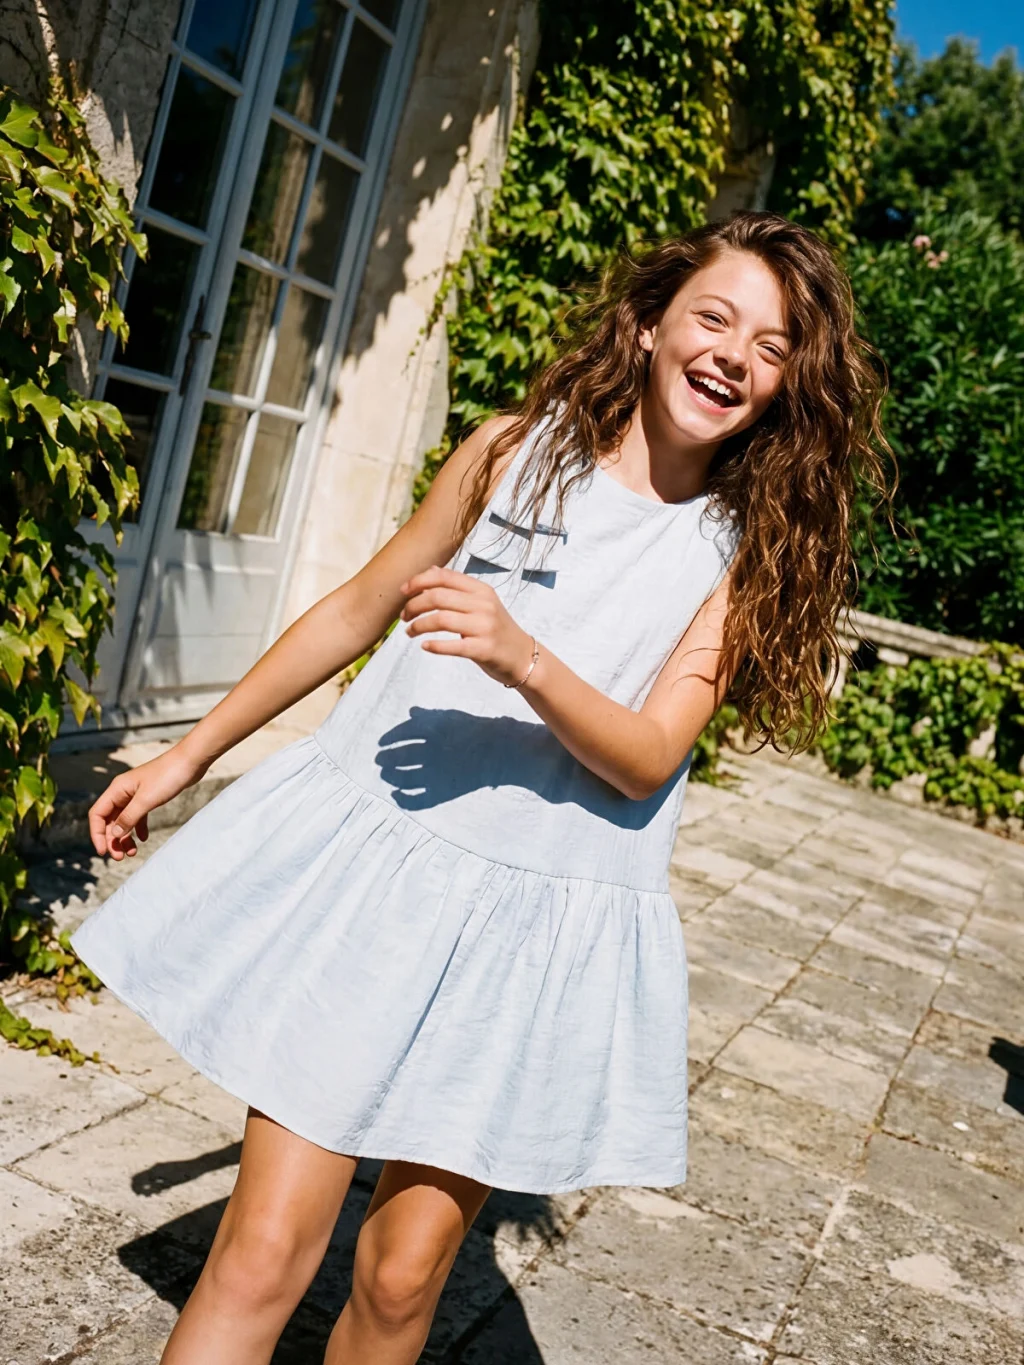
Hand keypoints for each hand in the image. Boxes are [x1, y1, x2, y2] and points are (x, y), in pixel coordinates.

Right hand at [88, 745, 209, 860]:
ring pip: (123, 820)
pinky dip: (138, 828)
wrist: (190, 761)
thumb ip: (129, 818)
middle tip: (120, 857)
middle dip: (112, 840)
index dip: (97, 834)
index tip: (103, 852)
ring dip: (125, 837)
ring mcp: (135, 794)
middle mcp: (123, 792)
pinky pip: (137, 815)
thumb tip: (114, 835)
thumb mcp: (146, 800)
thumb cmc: (168, 776)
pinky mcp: (148, 796)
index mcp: (117, 789)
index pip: (97, 814)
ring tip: (132, 852)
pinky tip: (144, 838)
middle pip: (109, 820)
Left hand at [400, 566, 535, 686]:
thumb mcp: (482, 603)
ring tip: (409, 631)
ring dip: (418, 625)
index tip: (403, 591)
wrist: (523, 656)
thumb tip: (431, 570)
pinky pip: (453, 646)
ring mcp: (485, 627)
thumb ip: (457, 588)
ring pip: (441, 619)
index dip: (418, 581)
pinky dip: (434, 645)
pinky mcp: (483, 649)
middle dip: (414, 605)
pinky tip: (424, 645)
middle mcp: (484, 605)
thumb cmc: (496, 629)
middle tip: (404, 616)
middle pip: (438, 597)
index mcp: (481, 590)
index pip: (444, 576)